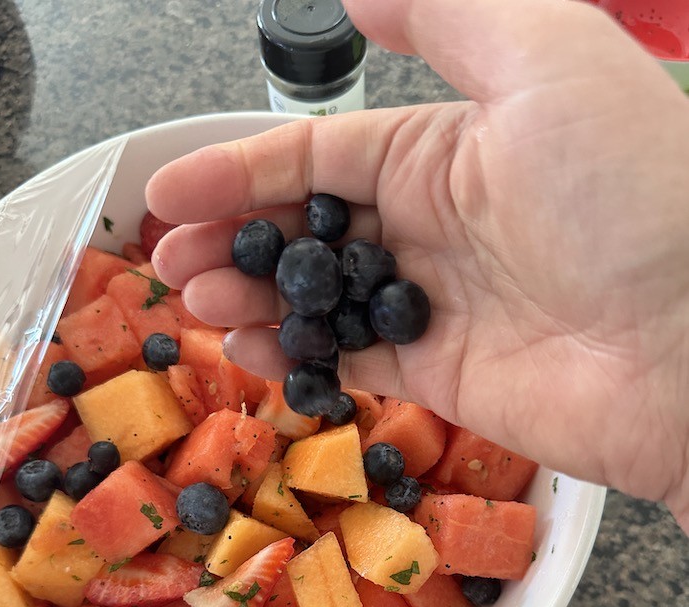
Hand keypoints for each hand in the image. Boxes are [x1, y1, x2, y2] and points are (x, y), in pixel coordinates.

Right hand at [146, 0, 688, 532]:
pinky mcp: (439, 377)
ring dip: (248, 297)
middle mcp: (436, 225)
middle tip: (168, 258)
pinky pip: (346, 361)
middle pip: (306, 231)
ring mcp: (435, 306)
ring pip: (316, 299)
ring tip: (193, 299)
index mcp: (450, 147)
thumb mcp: (545, 57)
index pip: (319, 157)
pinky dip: (292, 356)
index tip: (169, 187)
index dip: (238, 169)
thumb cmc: (631, 195)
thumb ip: (448, 13)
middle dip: (231, 238)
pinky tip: (244, 348)